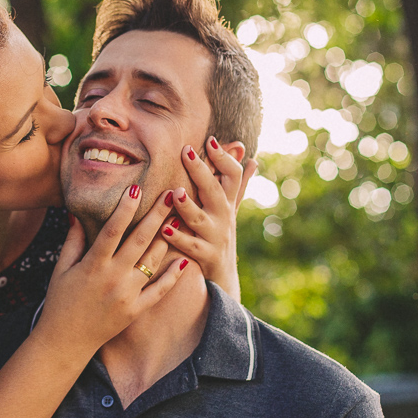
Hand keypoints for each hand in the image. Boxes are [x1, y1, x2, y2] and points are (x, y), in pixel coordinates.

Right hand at [33, 185, 189, 359]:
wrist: (65, 342)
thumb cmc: (61, 301)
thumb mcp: (61, 269)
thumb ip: (72, 241)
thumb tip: (75, 213)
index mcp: (93, 264)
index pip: (112, 230)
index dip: (125, 208)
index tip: (137, 187)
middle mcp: (113, 277)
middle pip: (140, 240)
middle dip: (158, 214)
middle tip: (173, 193)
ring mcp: (127, 295)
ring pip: (153, 261)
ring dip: (168, 238)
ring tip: (182, 217)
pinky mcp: (136, 310)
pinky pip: (159, 291)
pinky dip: (173, 276)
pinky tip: (185, 260)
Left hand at [160, 137, 256, 299]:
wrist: (223, 277)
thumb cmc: (221, 234)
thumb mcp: (231, 208)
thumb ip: (238, 184)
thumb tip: (252, 158)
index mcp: (227, 202)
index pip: (232, 175)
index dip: (223, 158)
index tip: (210, 140)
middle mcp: (223, 217)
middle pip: (214, 190)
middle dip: (201, 171)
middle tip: (186, 152)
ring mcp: (215, 237)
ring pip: (200, 219)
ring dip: (188, 206)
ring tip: (175, 193)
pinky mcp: (206, 256)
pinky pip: (191, 246)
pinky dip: (178, 238)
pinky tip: (165, 229)